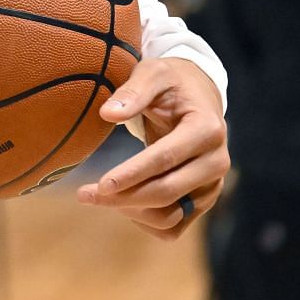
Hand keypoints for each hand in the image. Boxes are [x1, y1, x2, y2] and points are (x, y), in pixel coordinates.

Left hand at [76, 57, 227, 239]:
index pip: (165, 159)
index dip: (132, 173)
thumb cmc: (171, 82)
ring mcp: (212, 185)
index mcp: (206, 129)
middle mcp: (216, 162)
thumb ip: (132, 92)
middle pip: (167, 192)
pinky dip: (147, 221)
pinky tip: (121, 203)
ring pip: (171, 216)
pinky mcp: (203, 200)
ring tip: (98, 197)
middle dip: (123, 197)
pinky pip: (175, 225)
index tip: (101, 184)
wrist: (198, 96)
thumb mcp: (153, 74)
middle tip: (84, 194)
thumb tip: (107, 114)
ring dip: (132, 212)